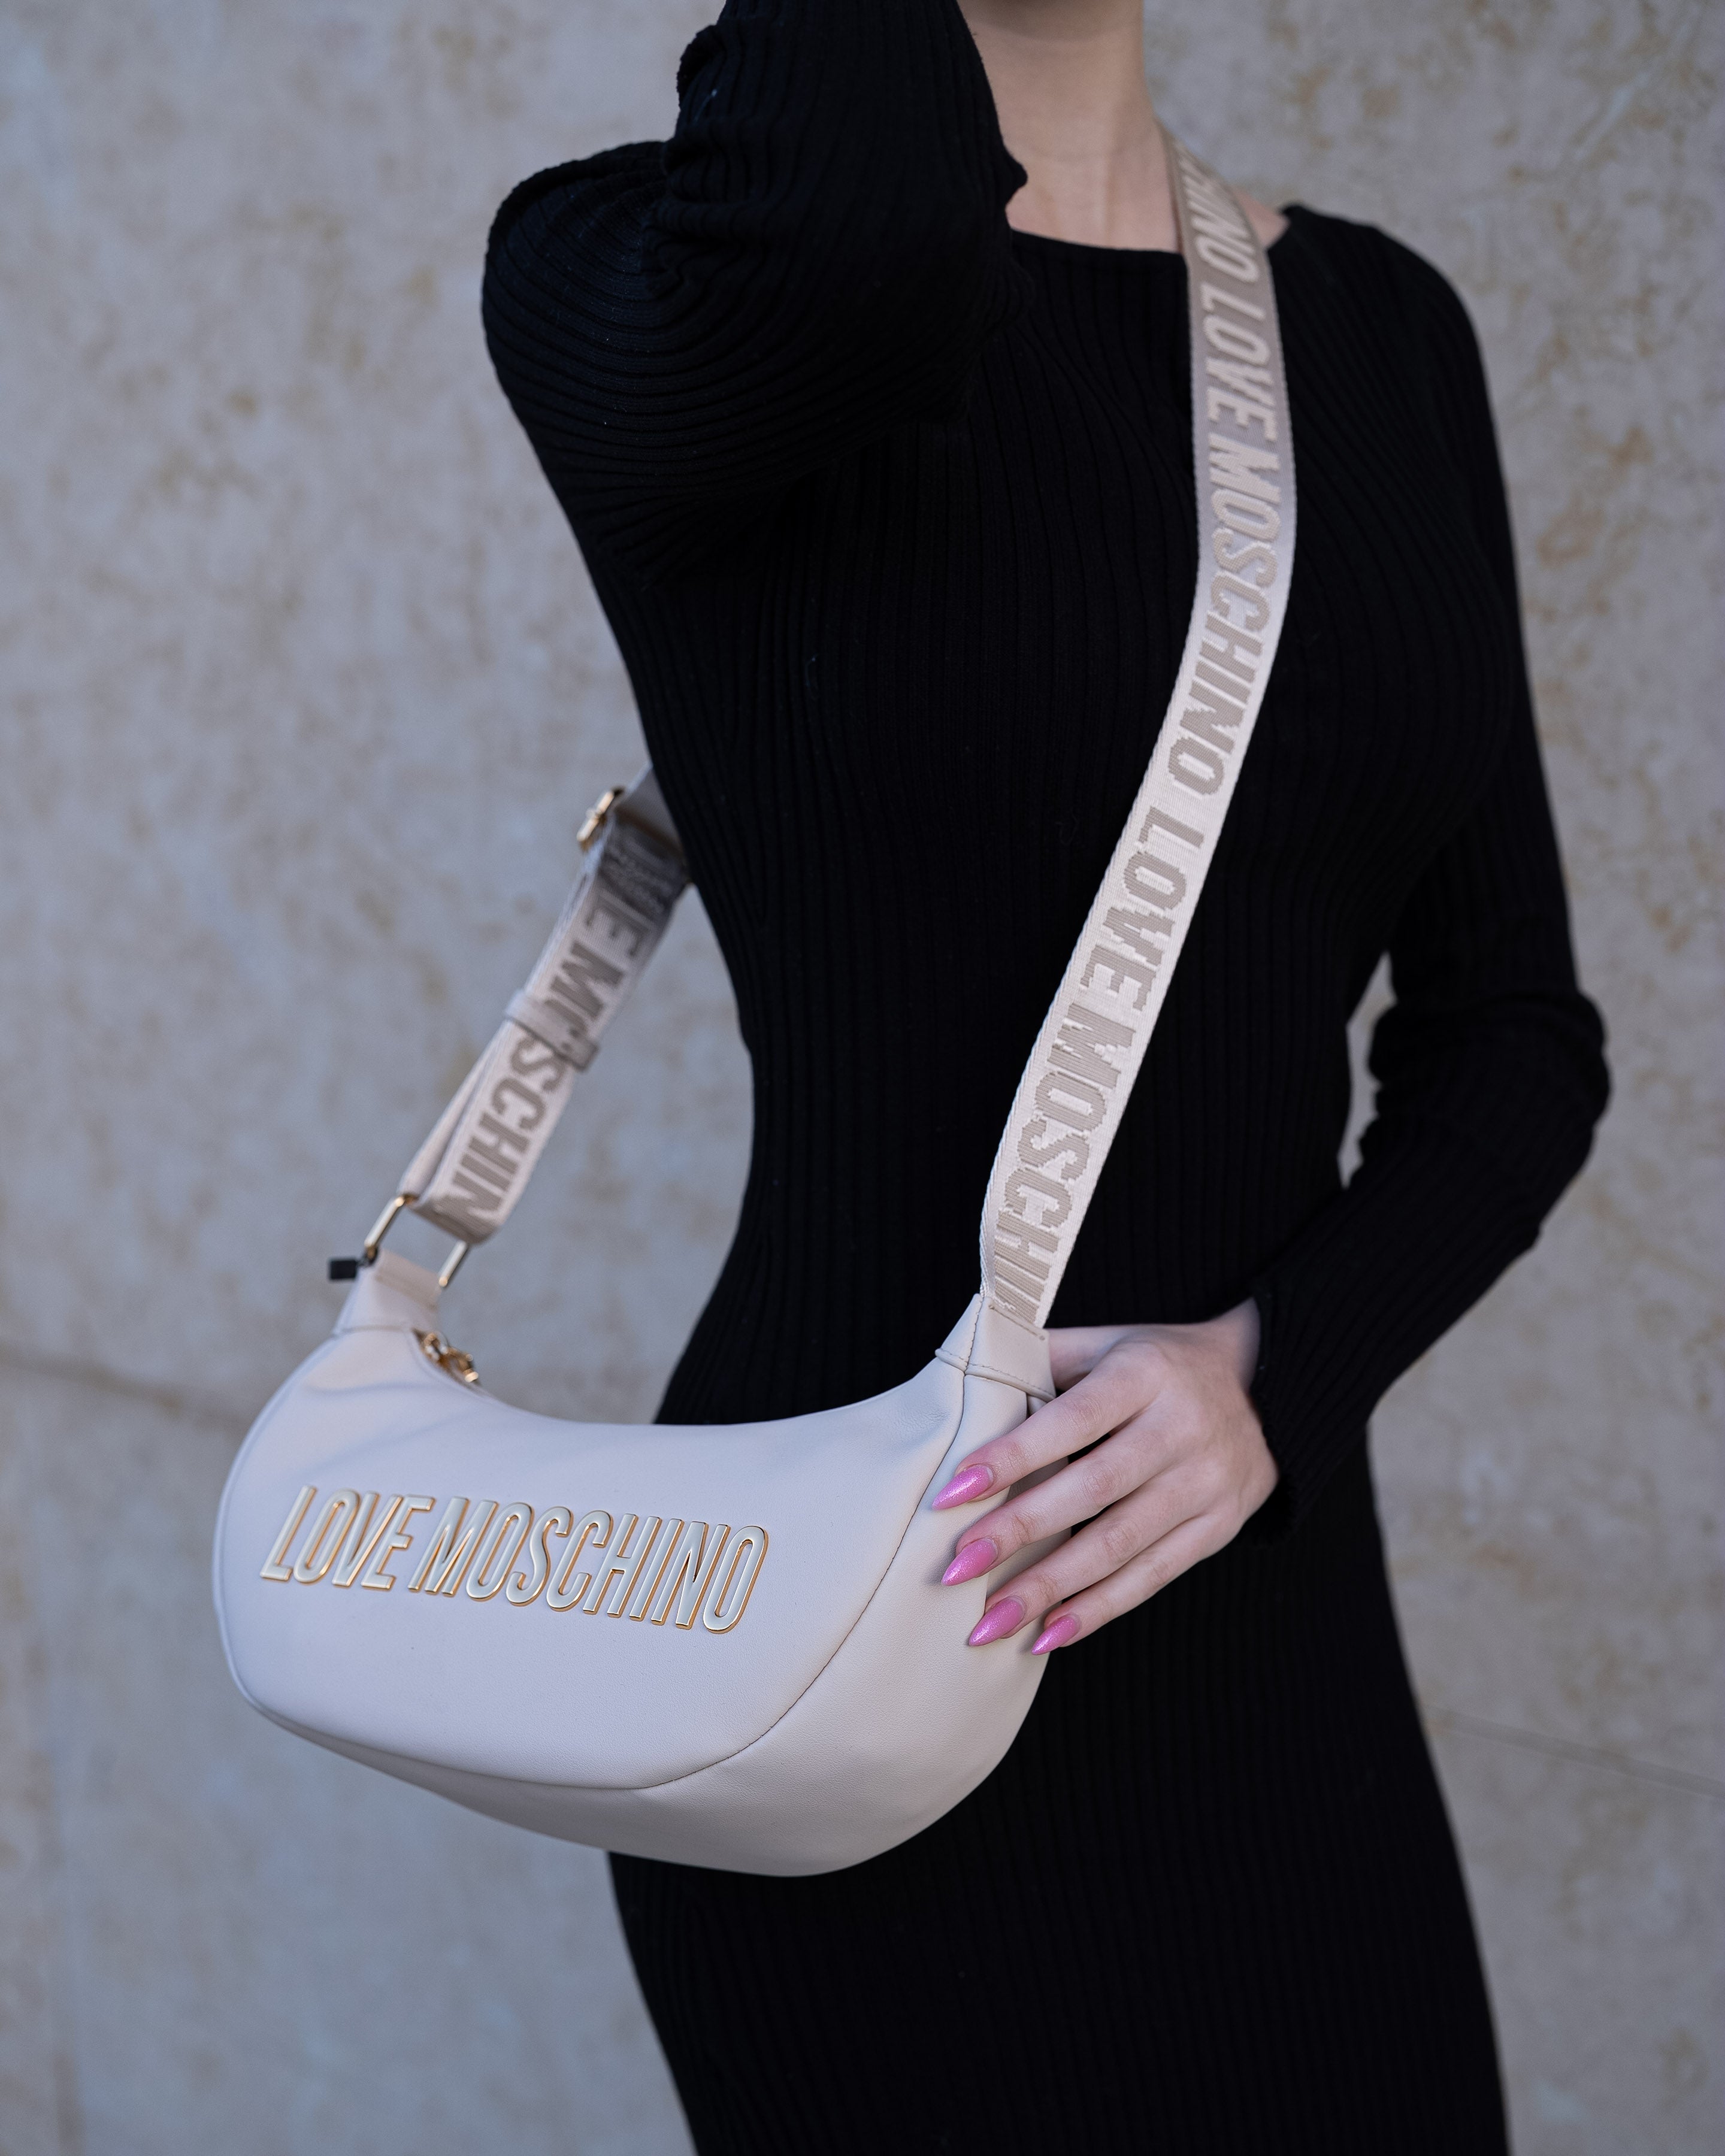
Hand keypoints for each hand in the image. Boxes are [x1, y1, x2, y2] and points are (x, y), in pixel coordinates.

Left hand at [931, 1300, 1276, 1652]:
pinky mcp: (1217, 1527)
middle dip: (1019, 1532)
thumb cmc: (1157, 1365)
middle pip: (1093, 1489)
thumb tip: (965, 1391)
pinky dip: (1097, 1609)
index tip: (952, 1492)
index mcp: (1145, 1374)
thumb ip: (1042, 1360)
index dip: (1013, 1456)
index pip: (1072, 1419)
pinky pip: (1152, 1576)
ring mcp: (1204, 1484)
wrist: (1266, 1387)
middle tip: (956, 1570)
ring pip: (1120, 1545)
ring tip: (988, 1622)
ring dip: (1049, 1588)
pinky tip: (1046, 1634)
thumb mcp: (1108, 1343)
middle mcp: (1180, 1429)